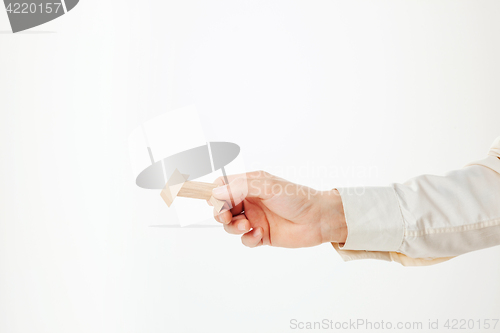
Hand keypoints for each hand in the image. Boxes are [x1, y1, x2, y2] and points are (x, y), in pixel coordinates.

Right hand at [210, 171, 346, 247]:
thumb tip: (215, 192)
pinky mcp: (262, 235)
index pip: (223, 186)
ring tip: (247, 226)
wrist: (319, 219)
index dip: (216, 194)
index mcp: (250, 185)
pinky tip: (260, 235)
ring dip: (233, 227)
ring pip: (231, 225)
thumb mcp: (267, 186)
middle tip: (226, 217)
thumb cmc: (296, 197)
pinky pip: (245, 240)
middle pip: (222, 208)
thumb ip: (240, 187)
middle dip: (220, 213)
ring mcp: (255, 218)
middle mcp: (250, 201)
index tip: (217, 201)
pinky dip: (248, 239)